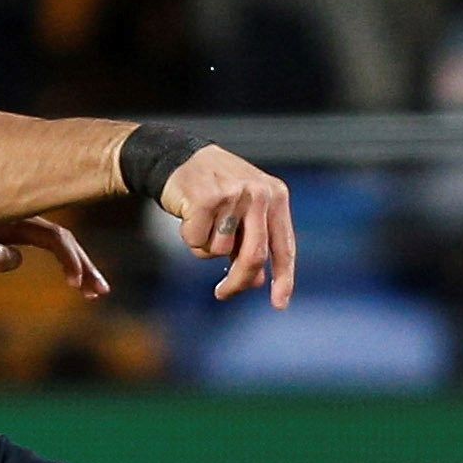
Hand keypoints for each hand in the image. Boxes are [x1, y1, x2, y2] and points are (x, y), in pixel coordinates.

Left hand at [0, 218, 109, 304]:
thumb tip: (8, 255)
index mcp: (1, 222)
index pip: (46, 233)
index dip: (66, 255)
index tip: (75, 281)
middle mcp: (11, 219)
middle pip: (59, 236)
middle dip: (82, 262)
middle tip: (99, 291)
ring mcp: (14, 228)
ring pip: (57, 241)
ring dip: (80, 264)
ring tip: (97, 292)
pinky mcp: (14, 238)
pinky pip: (48, 247)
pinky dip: (66, 263)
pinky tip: (77, 283)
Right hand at [157, 145, 297, 305]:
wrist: (178, 157)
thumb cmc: (214, 189)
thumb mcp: (242, 214)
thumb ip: (252, 244)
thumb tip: (256, 282)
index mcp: (275, 196)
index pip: (283, 246)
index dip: (284, 279)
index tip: (279, 304)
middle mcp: (259, 194)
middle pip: (254, 256)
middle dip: (238, 280)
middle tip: (222, 293)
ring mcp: (233, 195)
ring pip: (220, 251)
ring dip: (206, 247)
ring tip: (203, 222)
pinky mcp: (206, 199)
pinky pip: (197, 241)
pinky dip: (189, 237)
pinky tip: (189, 215)